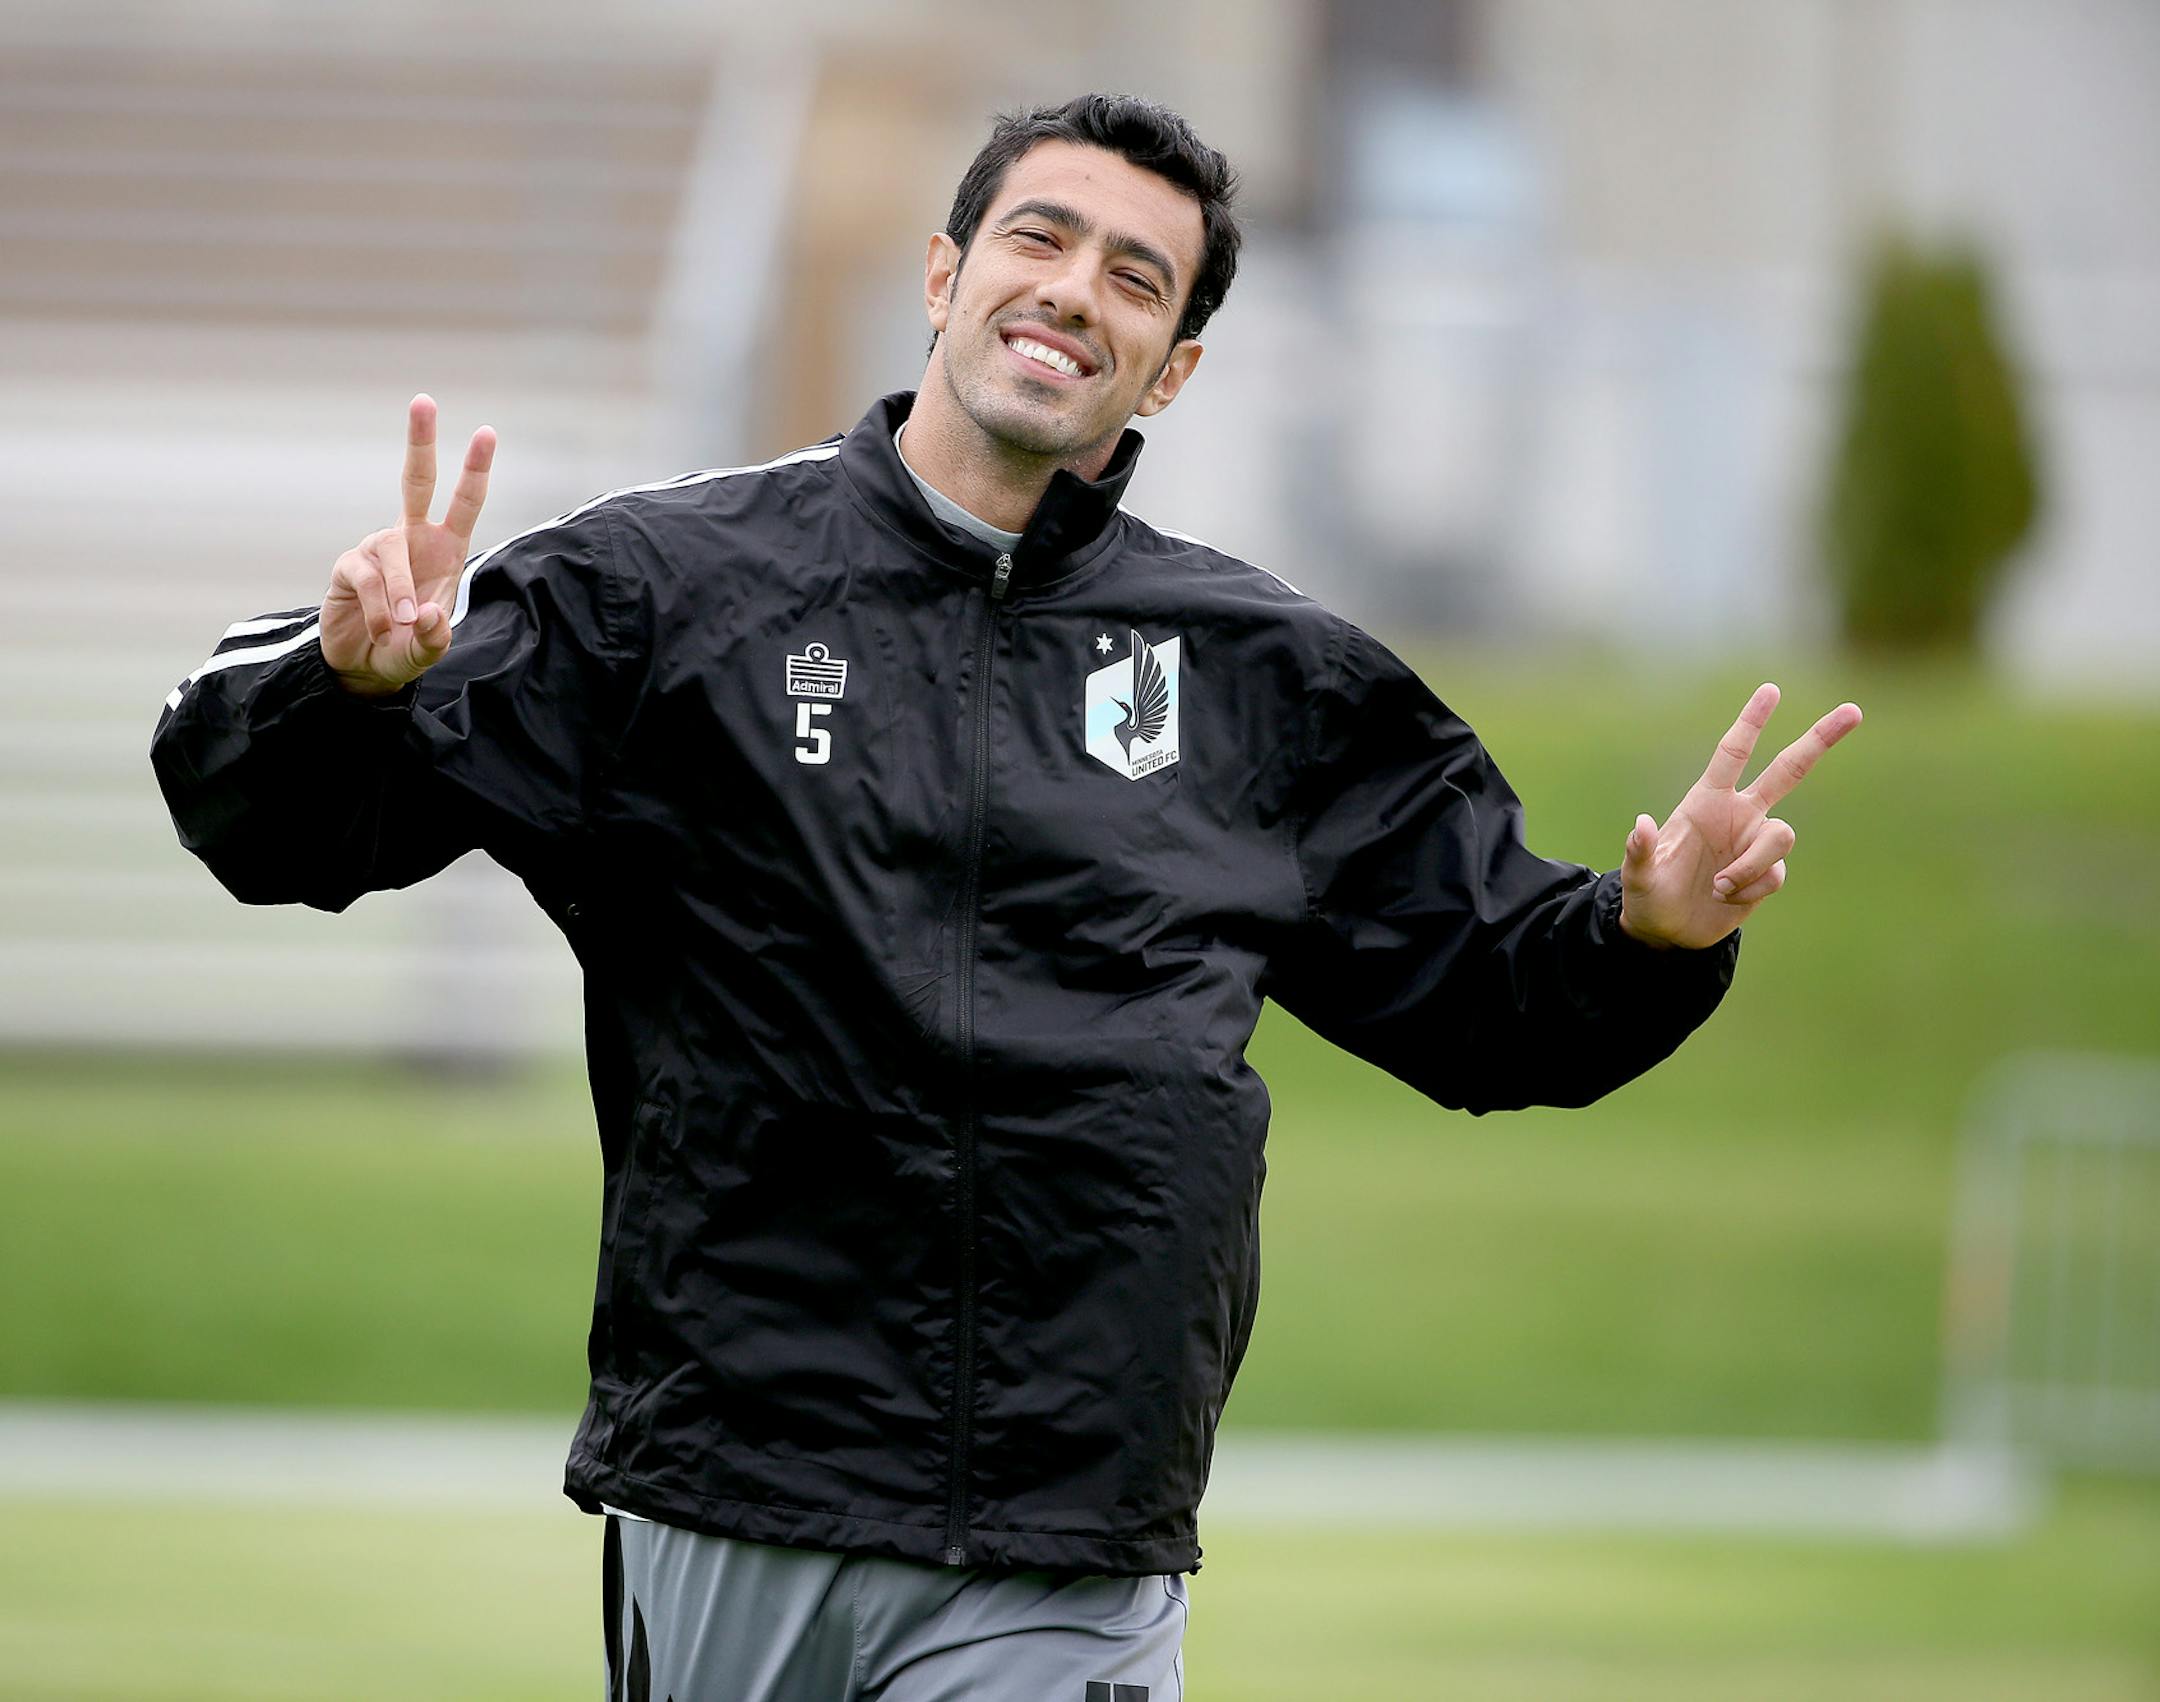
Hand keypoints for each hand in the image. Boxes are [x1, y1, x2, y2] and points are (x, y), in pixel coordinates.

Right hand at [320, 394, 495, 696]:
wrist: (365, 667)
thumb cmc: (407, 648)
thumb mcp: (428, 650)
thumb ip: (434, 639)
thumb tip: (427, 615)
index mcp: (444, 549)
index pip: (463, 503)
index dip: (475, 469)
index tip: (486, 431)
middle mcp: (411, 538)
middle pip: (416, 480)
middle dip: (420, 441)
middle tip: (424, 400)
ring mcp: (378, 548)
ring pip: (394, 559)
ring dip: (401, 598)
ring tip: (400, 629)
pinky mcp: (349, 566)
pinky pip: (368, 580)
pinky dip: (379, 610)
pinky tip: (381, 630)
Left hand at [1618, 683, 1861, 949]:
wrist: (1668, 930)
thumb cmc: (1647, 895)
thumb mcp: (1637, 876)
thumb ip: (1639, 850)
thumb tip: (1641, 823)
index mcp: (1706, 802)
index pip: (1733, 753)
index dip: (1751, 722)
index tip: (1771, 690)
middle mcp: (1738, 815)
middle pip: (1789, 770)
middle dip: (1820, 739)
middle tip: (1855, 711)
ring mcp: (1755, 843)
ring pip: (1782, 836)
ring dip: (1753, 863)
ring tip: (1719, 885)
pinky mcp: (1766, 873)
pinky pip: (1775, 874)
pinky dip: (1751, 887)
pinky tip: (1727, 898)